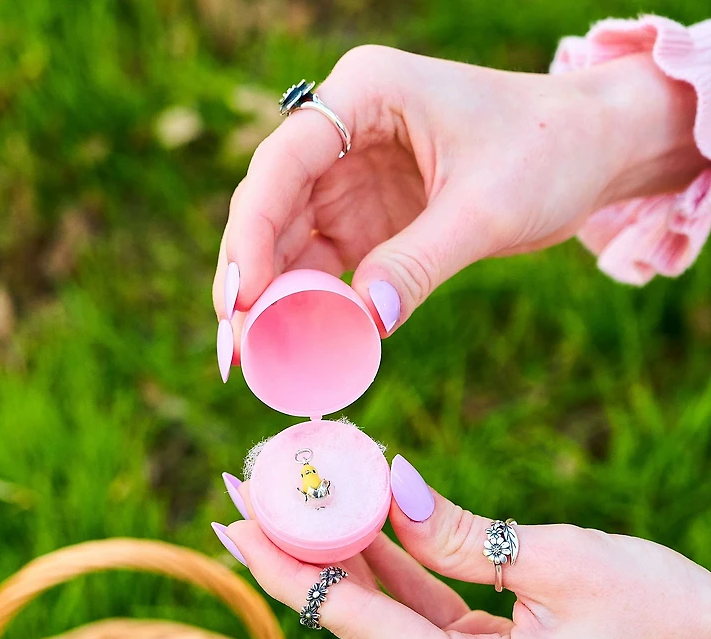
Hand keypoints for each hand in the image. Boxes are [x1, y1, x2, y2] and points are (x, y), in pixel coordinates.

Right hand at [213, 44, 703, 364]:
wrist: (594, 150)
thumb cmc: (550, 151)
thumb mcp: (486, 207)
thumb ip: (420, 262)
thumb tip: (365, 325)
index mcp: (365, 93)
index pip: (284, 162)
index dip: (251, 232)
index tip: (240, 298)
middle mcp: (346, 130)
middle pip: (270, 205)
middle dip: (246, 275)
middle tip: (232, 345)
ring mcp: (351, 176)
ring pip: (287, 240)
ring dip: (268, 297)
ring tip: (250, 356)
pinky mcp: (368, 217)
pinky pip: (322, 262)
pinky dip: (307, 302)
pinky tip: (291, 340)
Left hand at [217, 461, 710, 638]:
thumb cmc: (665, 613)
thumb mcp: (560, 560)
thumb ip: (458, 533)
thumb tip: (384, 490)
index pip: (355, 622)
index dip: (287, 567)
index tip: (233, 521)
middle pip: (359, 622)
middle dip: (302, 556)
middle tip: (247, 496)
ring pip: (388, 619)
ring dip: (343, 559)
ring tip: (291, 500)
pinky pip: (424, 620)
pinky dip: (393, 574)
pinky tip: (357, 527)